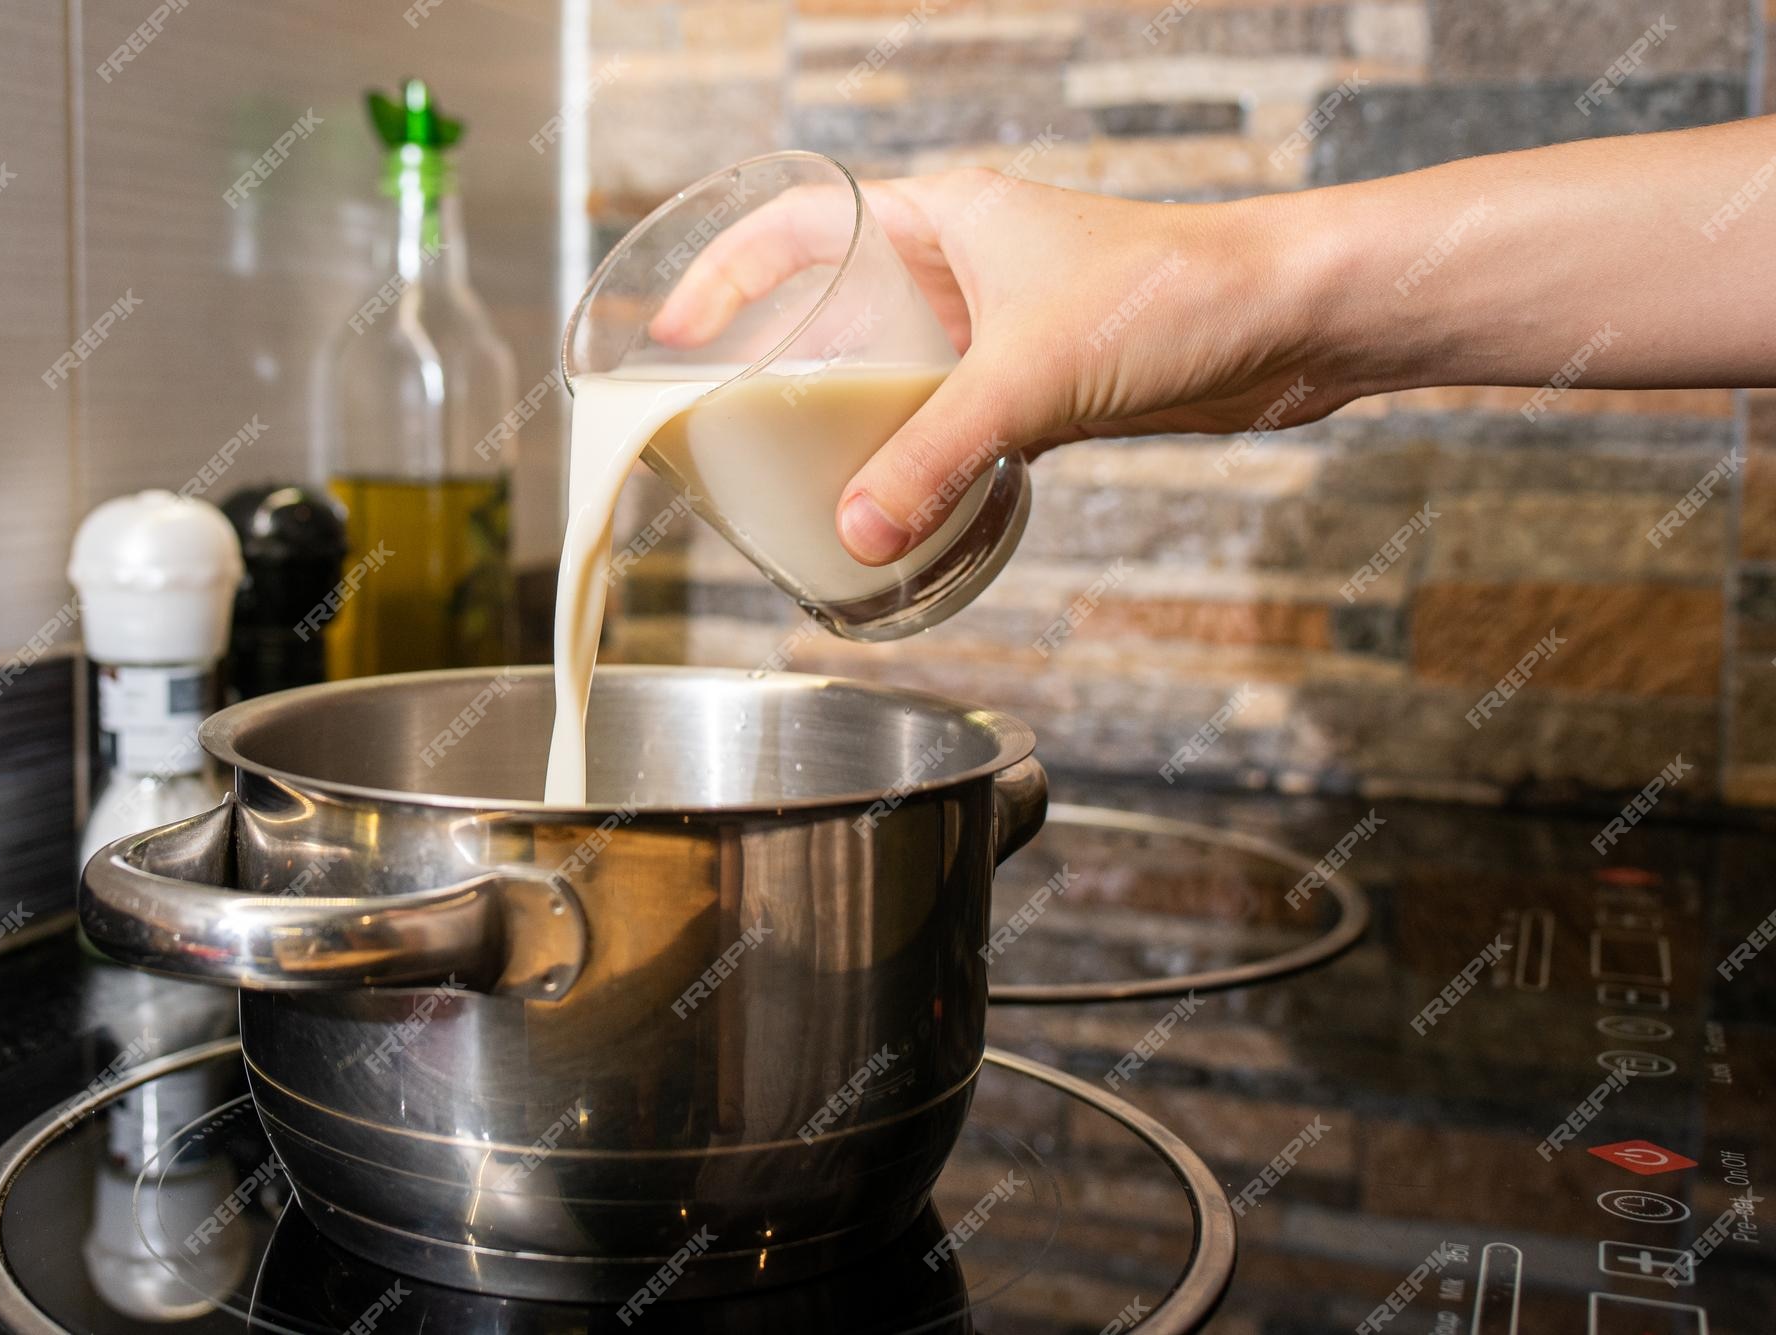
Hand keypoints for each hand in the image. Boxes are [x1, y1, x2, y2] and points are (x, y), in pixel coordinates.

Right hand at [649, 170, 1348, 563]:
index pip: (797, 227)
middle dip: (781, 363)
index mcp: (942, 216)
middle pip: (839, 304)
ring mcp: (1004, 321)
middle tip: (729, 426)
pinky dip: (919, 454)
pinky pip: (952, 416)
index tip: (676, 337)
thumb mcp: (1030, 379)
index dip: (725, 278)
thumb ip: (934, 458)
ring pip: (898, 368)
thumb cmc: (1174, 295)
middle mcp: (965, 261)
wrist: (1291, 319)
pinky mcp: (1045, 378)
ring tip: (798, 476)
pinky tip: (896, 500)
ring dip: (853, 419)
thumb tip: (856, 533)